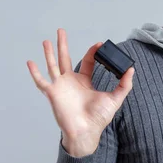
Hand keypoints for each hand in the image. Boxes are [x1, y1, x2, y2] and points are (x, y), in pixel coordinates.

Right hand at [27, 28, 134, 156]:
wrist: (87, 131)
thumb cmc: (99, 118)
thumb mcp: (115, 98)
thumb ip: (124, 85)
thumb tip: (131, 70)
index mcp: (84, 82)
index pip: (87, 62)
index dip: (92, 52)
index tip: (99, 44)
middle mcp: (71, 82)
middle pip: (65, 58)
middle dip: (63, 45)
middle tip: (61, 31)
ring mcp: (61, 87)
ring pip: (53, 65)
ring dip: (49, 53)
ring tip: (46, 41)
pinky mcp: (52, 94)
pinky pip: (41, 81)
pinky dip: (35, 72)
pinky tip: (30, 62)